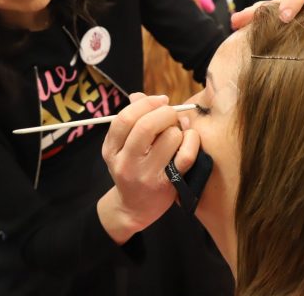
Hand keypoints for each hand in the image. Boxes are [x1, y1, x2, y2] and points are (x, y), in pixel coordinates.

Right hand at [98, 93, 200, 243]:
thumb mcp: (122, 146)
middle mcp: (126, 162)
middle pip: (147, 125)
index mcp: (111, 149)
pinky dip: (192, 141)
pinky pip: (186, 155)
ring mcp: (147, 175)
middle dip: (165, 113)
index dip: (146, 103)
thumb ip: (131, 119)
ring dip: (179, 129)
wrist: (135, 207)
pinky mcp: (168, 185)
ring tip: (177, 133)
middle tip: (171, 115)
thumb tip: (139, 96)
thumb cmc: (132, 168)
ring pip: (170, 137)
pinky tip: (188, 140)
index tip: (161, 101)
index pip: (125, 118)